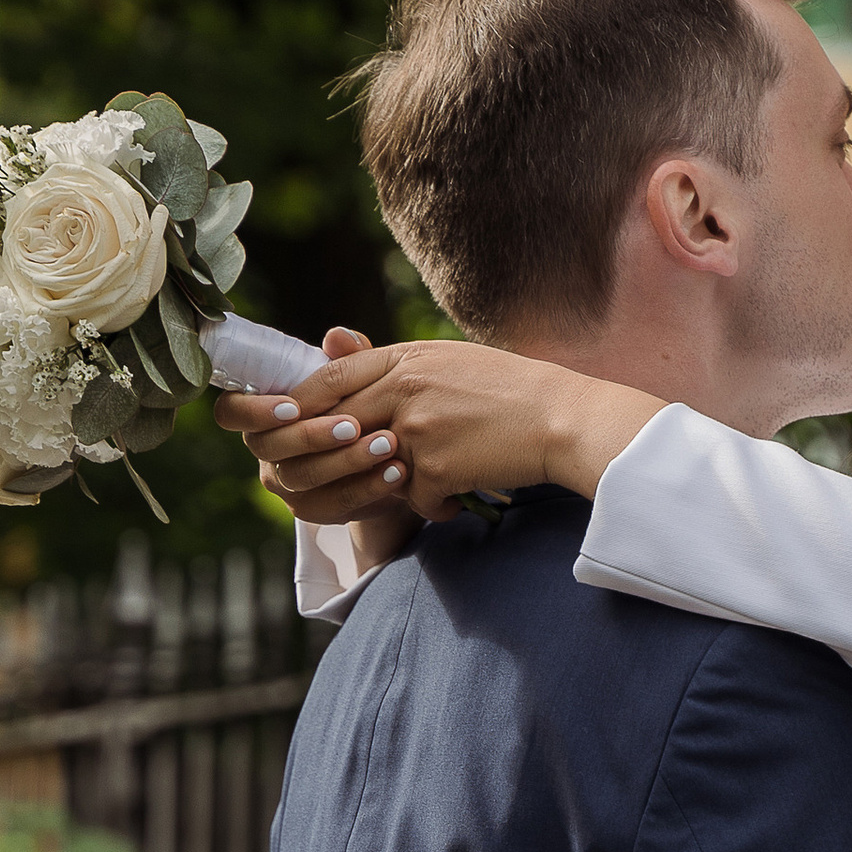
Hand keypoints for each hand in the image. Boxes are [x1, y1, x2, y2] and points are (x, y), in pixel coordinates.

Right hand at [215, 329, 421, 566]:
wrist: (388, 454)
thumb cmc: (360, 403)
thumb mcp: (358, 379)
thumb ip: (347, 360)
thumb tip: (338, 337)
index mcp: (263, 412)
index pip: (231, 412)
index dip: (254, 411)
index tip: (293, 406)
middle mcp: (266, 450)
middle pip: (269, 448)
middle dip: (311, 436)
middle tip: (354, 425)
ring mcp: (286, 484)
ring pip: (303, 477)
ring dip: (346, 461)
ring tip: (387, 444)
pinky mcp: (314, 509)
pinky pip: (333, 503)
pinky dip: (368, 487)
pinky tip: (397, 471)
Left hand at [219, 335, 663, 524]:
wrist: (562, 419)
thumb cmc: (510, 389)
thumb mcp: (447, 360)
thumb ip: (390, 361)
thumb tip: (333, 347)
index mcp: (404, 359)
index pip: (328, 378)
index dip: (302, 403)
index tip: (289, 421)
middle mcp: (403, 389)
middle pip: (334, 425)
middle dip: (322, 452)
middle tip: (317, 470)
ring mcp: (417, 430)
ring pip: (368, 467)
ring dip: (384, 483)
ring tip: (412, 483)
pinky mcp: (435, 468)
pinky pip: (411, 497)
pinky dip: (432, 504)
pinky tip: (460, 495)